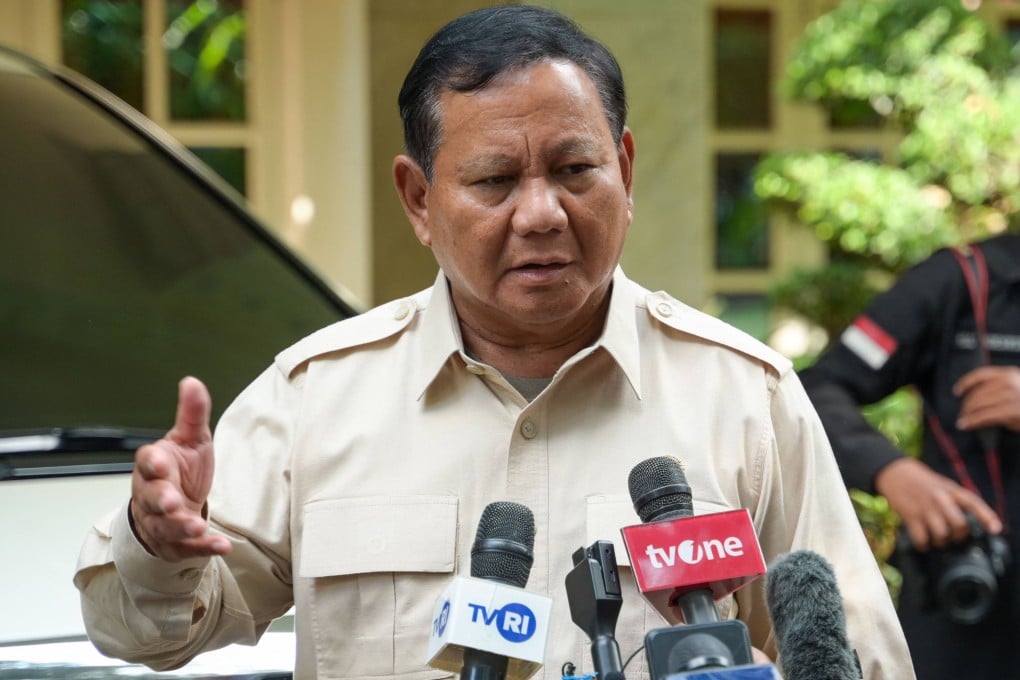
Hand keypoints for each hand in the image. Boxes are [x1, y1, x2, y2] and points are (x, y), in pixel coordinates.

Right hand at [130, 377, 231, 560]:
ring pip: (165, 526)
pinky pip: (187, 548)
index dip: (152, 463)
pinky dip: (203, 548)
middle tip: (173, 502)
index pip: (146, 462)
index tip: (160, 462)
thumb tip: (192, 381)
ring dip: (181, 527)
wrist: (174, 507)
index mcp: (154, 466)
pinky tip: (222, 546)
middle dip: (162, 500)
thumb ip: (192, 414)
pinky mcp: (175, 543)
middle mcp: (151, 495)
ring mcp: (160, 521)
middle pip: (151, 498)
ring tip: (198, 526)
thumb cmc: (180, 469)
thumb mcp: (191, 440)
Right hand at [875, 457, 1000, 551]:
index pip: (973, 503)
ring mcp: (924, 508)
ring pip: (942, 534)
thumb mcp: (941, 484)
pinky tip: (923, 541)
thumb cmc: (920, 480)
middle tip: (954, 536)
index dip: (987, 517)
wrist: (893, 472)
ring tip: (937, 539)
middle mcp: (939, 498)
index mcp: (950, 489)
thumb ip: (954, 499)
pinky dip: (923, 544)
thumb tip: (964, 522)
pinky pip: (921, 539)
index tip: (995, 529)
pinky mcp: (909, 516)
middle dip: (959, 535)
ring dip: (941, 542)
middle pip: (960, 525)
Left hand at [954, 365, 1019, 432]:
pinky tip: (966, 424)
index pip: (982, 374)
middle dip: (967, 404)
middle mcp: (1010, 382)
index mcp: (1010, 374)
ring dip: (968, 413)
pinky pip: (985, 415)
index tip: (957, 390)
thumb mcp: (1017, 388)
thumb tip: (977, 396)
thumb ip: (1000, 388)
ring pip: (979, 404)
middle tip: (962, 412)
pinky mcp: (1012, 411)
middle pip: (978, 392)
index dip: (966, 382)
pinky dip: (972, 421)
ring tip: (963, 419)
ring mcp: (1012, 396)